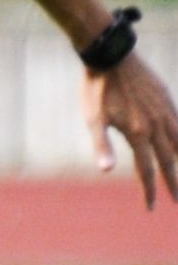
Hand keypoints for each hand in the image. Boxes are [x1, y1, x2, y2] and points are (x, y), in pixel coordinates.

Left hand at [85, 53, 177, 209]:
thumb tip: (106, 171)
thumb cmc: (97, 90)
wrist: (111, 57)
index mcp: (138, 133)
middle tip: (176, 201)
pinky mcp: (167, 99)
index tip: (150, 207)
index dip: (149, 190)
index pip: (147, 170)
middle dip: (172, 183)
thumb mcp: (93, 119)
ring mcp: (165, 111)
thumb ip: (102, 146)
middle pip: (168, 161)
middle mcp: (157, 125)